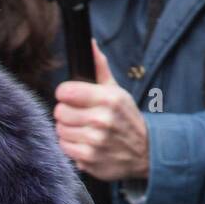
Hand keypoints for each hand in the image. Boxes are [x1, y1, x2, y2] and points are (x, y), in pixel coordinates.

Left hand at [54, 41, 149, 181]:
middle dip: (67, 113)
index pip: (65, 92)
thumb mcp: (117, 91)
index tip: (71, 97)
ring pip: (60, 129)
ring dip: (68, 129)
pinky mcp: (89, 159)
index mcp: (108, 99)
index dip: (65, 94)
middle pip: (59, 111)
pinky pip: (64, 147)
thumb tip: (90, 44)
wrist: (144, 153)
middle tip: (80, 115)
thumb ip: (100, 68)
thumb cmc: (126, 118)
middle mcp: (101, 120)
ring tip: (83, 129)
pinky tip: (84, 142)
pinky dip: (71, 145)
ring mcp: (95, 141)